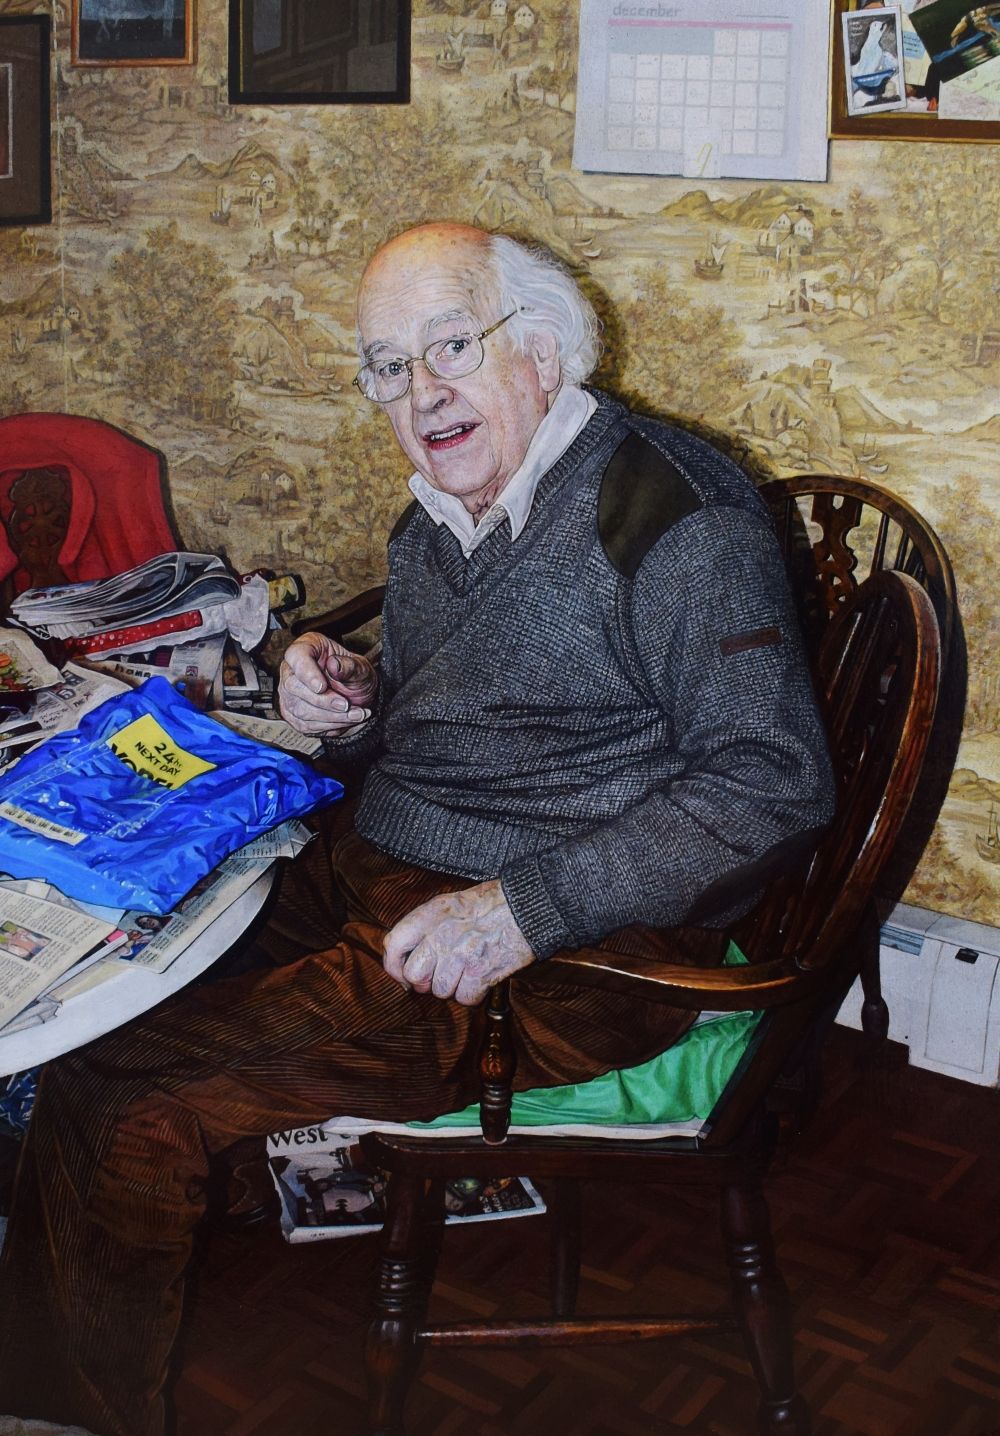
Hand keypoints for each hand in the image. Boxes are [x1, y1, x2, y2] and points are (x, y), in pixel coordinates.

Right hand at [278, 631, 377, 735]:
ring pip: (300, 710)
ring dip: (331, 717)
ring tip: (355, 714)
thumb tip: (334, 665)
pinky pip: (306, 725)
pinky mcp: (293, 714)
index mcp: (307, 647)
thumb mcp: (360, 666)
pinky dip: (329, 726)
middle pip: (293, 687)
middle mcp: (292, 669)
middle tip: (346, 705)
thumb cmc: (354, 674)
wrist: (356, 694)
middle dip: (323, 701)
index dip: (307, 673)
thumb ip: (349, 666)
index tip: (322, 687)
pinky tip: (346, 720)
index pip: (296, 656)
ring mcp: (289, 693)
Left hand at [383, 880, 535, 1006]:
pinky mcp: (481, 972)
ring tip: (470, 970)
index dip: (395, 966)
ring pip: (440, 991)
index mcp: (431, 913)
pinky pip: (465, 998)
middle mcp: (442, 934)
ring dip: (454, 987)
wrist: (529, 905)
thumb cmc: (492, 904)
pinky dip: (475, 994)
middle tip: (445, 974)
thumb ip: (427, 926)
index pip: (394, 944)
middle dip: (427, 981)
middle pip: (415, 975)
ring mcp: (461, 954)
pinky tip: (483, 978)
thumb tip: (409, 959)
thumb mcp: (452, 903)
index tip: (404, 975)